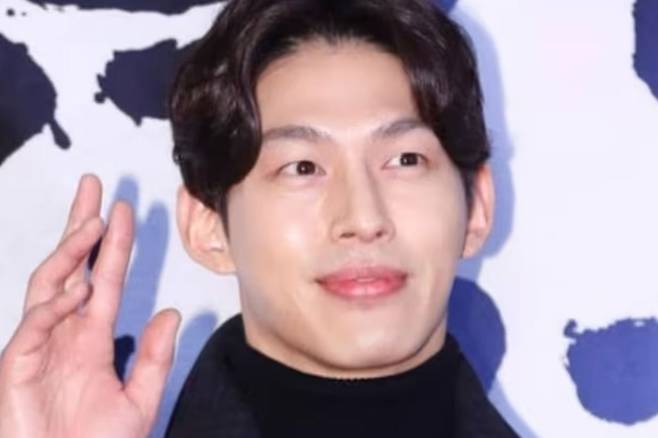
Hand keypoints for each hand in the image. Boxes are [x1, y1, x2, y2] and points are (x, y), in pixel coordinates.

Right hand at [0, 174, 180, 437]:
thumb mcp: (138, 400)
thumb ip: (154, 357)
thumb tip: (169, 313)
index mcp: (92, 339)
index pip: (104, 280)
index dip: (113, 245)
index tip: (123, 211)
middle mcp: (65, 334)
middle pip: (71, 267)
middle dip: (81, 227)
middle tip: (93, 188)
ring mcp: (39, 347)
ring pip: (49, 285)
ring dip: (70, 253)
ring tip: (92, 223)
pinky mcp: (16, 368)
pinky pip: (33, 327)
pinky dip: (53, 307)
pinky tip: (75, 290)